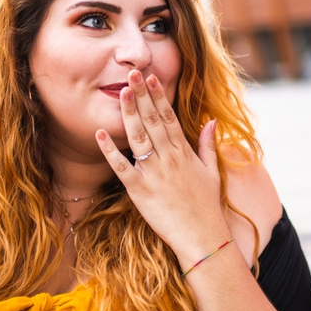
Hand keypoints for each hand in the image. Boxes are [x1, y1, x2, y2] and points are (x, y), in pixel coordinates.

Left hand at [95, 70, 231, 266]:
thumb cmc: (207, 206)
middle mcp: (169, 159)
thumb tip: (211, 122)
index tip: (150, 77)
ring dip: (129, 113)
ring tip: (121, 91)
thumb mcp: (212, 172)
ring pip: (139, 137)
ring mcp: (154, 174)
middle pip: (152, 121)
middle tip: (131, 73)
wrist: (203, 237)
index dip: (158, 96)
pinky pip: (122, 167)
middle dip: (142, 95)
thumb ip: (208, 145)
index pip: (169, 117)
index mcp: (184, 153)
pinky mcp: (140, 191)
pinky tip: (99, 133)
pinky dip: (110, 150)